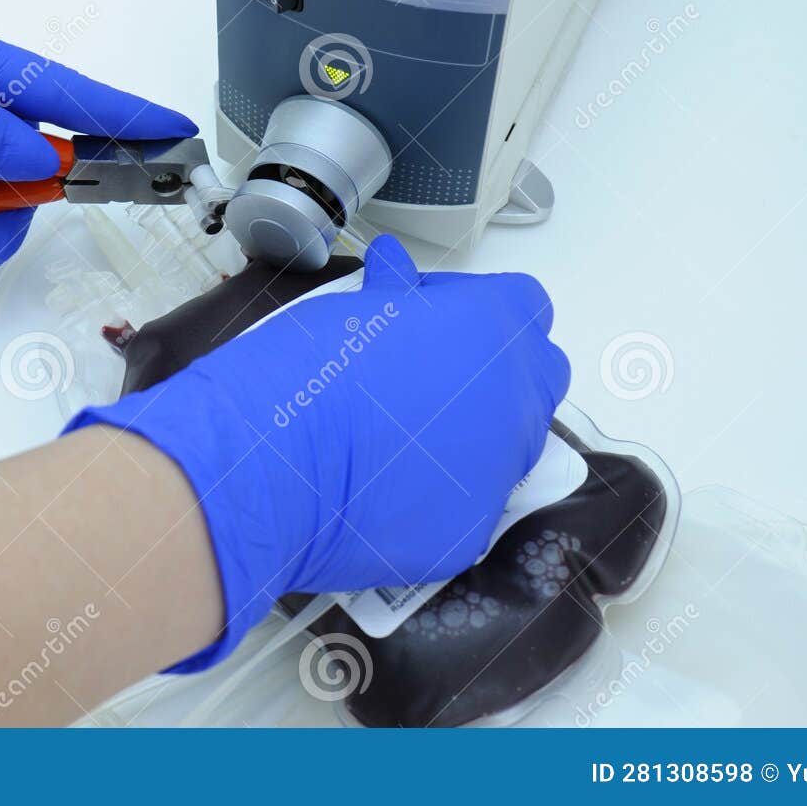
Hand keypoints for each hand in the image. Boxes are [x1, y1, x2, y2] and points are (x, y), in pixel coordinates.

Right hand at [63, 235, 569, 669]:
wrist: (270, 466)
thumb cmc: (302, 373)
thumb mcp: (351, 309)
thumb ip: (397, 294)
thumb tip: (397, 273)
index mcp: (490, 327)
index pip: (525, 308)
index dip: (477, 311)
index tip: (430, 320)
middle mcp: (514, 399)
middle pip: (536, 378)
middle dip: (493, 376)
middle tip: (423, 381)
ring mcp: (499, 472)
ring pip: (507, 449)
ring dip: (469, 439)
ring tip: (395, 442)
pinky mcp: (471, 532)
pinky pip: (468, 507)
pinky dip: (436, 498)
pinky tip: (380, 491)